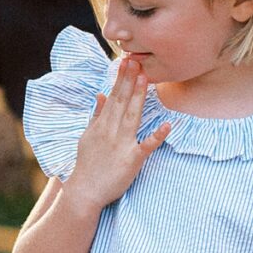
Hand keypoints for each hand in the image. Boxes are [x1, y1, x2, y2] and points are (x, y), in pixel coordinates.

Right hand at [66, 55, 169, 211]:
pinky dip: (156, 136)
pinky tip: (168, 126)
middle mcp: (110, 131)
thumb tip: (100, 94)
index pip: (113, 97)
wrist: (84, 192)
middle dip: (129, 81)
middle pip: (122, 102)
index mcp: (101, 125)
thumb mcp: (87, 136)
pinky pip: (146, 146)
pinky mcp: (132, 160)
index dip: (121, 79)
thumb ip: (96, 115)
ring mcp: (121, 145)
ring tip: (145, 79)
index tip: (127, 61)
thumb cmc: (87, 165)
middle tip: (137, 61)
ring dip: (138, 98)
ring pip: (132, 117)